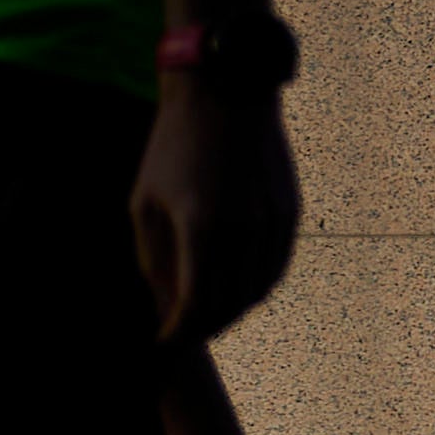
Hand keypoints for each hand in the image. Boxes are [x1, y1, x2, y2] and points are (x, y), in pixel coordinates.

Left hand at [131, 76, 300, 342]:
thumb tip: (161, 300)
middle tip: (184, 335)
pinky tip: (236, 293)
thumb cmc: (172, 148)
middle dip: (203, 328)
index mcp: (200, 227)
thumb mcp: (145, 201)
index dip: (178, 330)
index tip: (163, 340)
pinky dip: (257, 289)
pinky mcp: (290, 211)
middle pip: (228, 305)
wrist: (226, 95)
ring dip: (232, 313)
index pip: (194, 303)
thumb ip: (152, 256)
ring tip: (208, 319)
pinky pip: (276, 267)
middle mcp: (243, 229)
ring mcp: (272, 221)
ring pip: (257, 291)